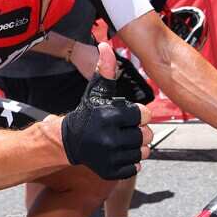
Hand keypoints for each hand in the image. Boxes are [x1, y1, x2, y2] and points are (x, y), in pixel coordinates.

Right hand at [60, 43, 153, 179]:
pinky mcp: (110, 171)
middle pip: (146, 135)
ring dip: (137, 146)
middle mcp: (109, 139)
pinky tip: (120, 152)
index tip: (130, 114)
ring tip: (124, 140)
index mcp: (108, 117)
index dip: (140, 114)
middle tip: (127, 128)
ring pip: (143, 152)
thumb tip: (105, 45)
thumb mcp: (96, 91)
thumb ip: (105, 69)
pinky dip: (130, 161)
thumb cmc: (88, 113)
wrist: (71, 141)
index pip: (144, 115)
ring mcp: (109, 158)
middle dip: (140, 130)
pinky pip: (134, 167)